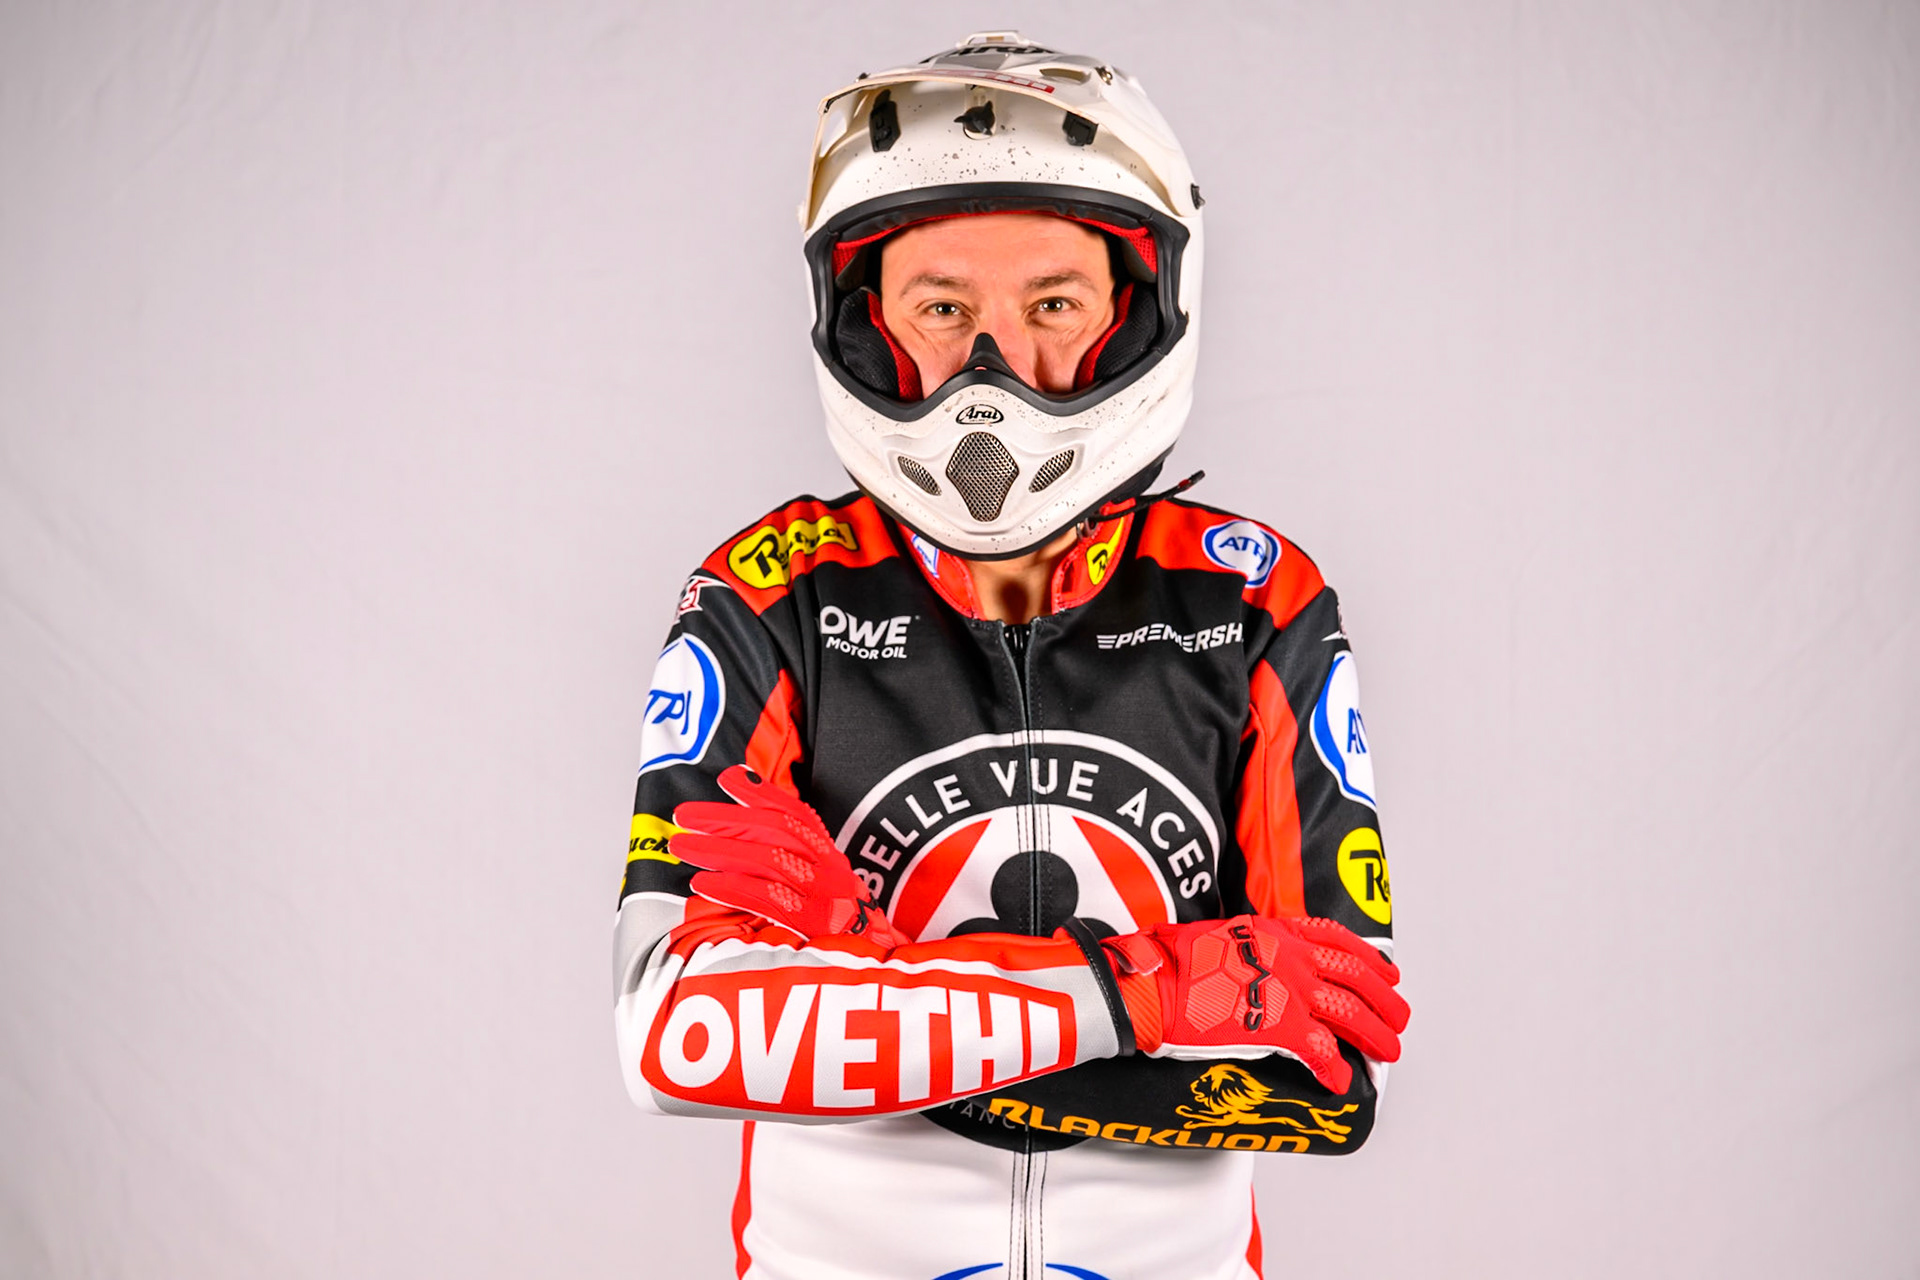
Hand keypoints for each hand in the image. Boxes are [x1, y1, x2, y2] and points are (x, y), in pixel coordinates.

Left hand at [671, 765, 908, 947]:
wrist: (884, 978)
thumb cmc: (848, 944)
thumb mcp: (828, 901)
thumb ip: (794, 876)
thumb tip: (741, 857)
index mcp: (832, 861)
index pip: (797, 816)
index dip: (762, 794)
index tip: (728, 779)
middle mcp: (833, 871)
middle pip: (774, 831)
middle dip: (725, 818)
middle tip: (684, 816)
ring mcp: (828, 895)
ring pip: (768, 859)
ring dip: (720, 849)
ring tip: (683, 846)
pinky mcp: (820, 924)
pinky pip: (770, 898)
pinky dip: (733, 887)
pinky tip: (704, 883)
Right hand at [1101, 915, 1408, 1092]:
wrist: (1153, 983)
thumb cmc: (1167, 961)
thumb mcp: (1212, 935)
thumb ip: (1240, 947)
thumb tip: (1243, 963)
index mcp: (1273, 931)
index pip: (1333, 938)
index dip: (1366, 956)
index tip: (1385, 969)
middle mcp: (1290, 956)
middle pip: (1354, 976)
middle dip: (1383, 999)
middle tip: (1398, 1017)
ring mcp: (1288, 991)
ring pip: (1349, 1012)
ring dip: (1374, 1034)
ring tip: (1388, 1051)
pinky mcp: (1279, 1027)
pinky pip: (1320, 1051)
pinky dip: (1334, 1069)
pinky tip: (1340, 1081)